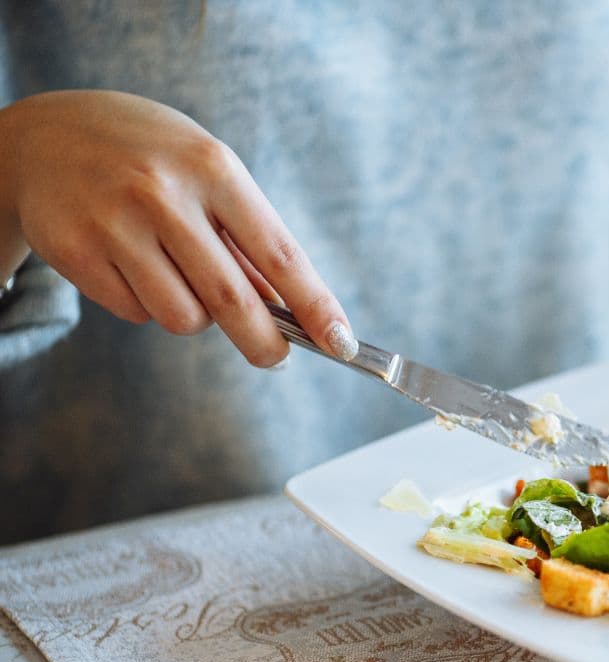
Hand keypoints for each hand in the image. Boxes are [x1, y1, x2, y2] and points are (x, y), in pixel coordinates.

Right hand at [0, 90, 355, 365]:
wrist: (45, 135)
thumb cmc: (153, 160)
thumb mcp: (208, 176)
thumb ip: (246, 240)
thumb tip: (290, 312)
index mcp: (214, 169)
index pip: (279, 254)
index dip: (315, 306)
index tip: (342, 342)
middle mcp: (164, 194)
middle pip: (233, 301)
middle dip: (265, 343)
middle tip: (275, 356)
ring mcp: (115, 223)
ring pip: (183, 317)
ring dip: (194, 315)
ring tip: (178, 275)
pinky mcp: (75, 251)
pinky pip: (136, 313)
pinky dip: (146, 304)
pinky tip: (130, 264)